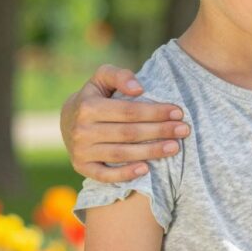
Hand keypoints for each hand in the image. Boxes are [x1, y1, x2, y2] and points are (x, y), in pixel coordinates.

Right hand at [61, 65, 189, 182]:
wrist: (67, 118)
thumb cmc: (95, 95)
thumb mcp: (102, 77)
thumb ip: (119, 75)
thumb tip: (138, 87)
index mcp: (88, 107)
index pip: (128, 111)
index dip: (155, 112)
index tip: (178, 112)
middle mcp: (81, 130)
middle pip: (128, 133)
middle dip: (159, 131)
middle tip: (184, 130)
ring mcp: (81, 151)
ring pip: (121, 154)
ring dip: (151, 152)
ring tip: (174, 147)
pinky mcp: (81, 167)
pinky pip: (104, 175)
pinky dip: (125, 174)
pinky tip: (146, 169)